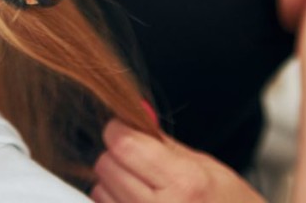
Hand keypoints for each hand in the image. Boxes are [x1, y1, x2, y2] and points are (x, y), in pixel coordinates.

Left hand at [92, 119, 264, 202]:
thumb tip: (135, 111)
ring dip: (114, 182)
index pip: (123, 144)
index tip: (125, 129)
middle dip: (118, 155)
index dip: (119, 130)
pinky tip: (138, 202)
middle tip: (141, 160)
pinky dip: (115, 201)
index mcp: (185, 183)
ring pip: (100, 189)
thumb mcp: (205, 166)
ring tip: (144, 187)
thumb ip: (162, 142)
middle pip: (106, 164)